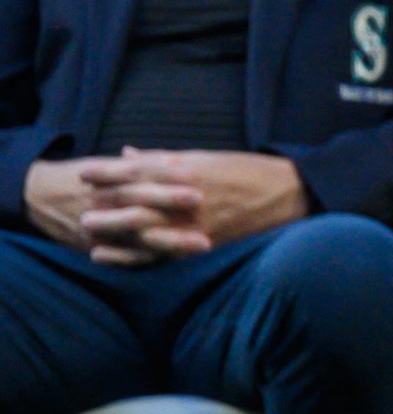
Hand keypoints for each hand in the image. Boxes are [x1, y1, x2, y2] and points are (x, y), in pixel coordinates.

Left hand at [40, 151, 308, 261]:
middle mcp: (188, 196)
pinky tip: (113, 259)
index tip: (85, 173)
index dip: (109, 171)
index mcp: (190, 170)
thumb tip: (128, 154)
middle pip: (137, 202)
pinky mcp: (203, 244)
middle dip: (107, 207)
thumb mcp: (207, 157)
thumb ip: (166, 158)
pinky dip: (134, 257)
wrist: (290, 194)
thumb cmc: (248, 171)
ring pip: (145, 230)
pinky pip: (161, 253)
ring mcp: (195, 223)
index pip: (140, 169)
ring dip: (115, 234)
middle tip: (81, 213)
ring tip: (90, 236)